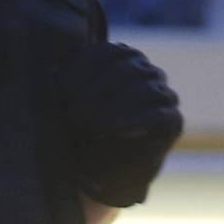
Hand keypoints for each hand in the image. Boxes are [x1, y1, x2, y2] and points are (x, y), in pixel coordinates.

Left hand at [58, 41, 182, 206]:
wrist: (104, 171)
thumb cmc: (81, 133)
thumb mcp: (66, 109)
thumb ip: (63, 89)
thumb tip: (51, 71)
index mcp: (121, 60)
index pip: (107, 52)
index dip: (83, 71)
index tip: (62, 95)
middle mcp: (146, 72)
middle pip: (126, 68)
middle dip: (95, 93)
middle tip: (73, 118)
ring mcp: (163, 95)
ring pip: (145, 87)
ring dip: (113, 107)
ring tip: (91, 128)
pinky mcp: (173, 121)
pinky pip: (161, 114)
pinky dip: (135, 121)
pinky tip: (113, 131)